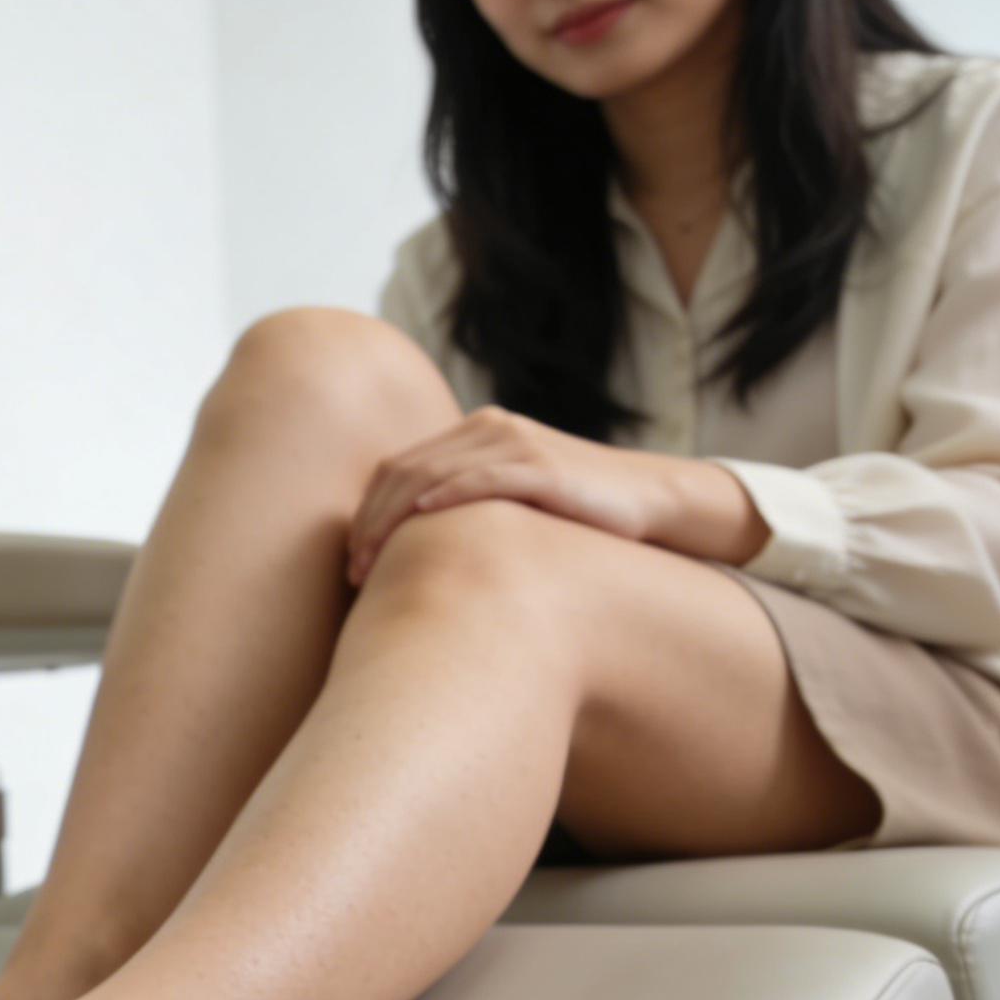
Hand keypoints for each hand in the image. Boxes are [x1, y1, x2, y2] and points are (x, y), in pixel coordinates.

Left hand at [346, 406, 736, 583]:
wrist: (650, 501)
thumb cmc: (575, 511)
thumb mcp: (509, 500)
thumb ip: (465, 504)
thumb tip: (411, 547)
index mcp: (473, 433)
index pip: (397, 467)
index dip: (366, 511)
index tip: (350, 559)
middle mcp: (489, 429)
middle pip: (403, 471)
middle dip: (370, 522)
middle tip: (352, 571)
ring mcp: (516, 444)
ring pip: (432, 474)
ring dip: (394, 519)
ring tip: (372, 560)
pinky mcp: (544, 467)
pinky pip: (484, 477)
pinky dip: (448, 493)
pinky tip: (423, 516)